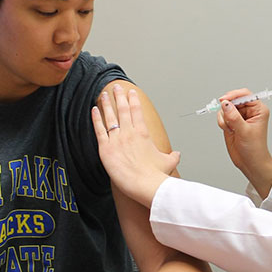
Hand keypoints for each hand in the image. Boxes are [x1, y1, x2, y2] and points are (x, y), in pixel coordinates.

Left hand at [91, 84, 179, 207]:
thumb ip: (172, 156)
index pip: (137, 111)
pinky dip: (96, 119)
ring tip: (103, 94)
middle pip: (123, 109)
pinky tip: (94, 110)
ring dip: (106, 104)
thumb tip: (177, 154)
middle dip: (119, 96)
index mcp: (143, 133)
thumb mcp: (168, 162)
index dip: (134, 100)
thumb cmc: (155, 175)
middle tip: (116, 87)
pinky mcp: (106, 149)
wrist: (144, 184)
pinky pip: (99, 130)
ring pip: (110, 116)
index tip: (131, 92)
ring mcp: (117, 139)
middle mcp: (129, 133)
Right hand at [217, 88, 271, 198]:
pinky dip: (222, 122)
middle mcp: (249, 111)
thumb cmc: (255, 149)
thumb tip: (225, 104)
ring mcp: (240, 116)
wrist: (250, 163)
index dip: (234, 95)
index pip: (245, 95)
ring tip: (231, 129)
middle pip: (233, 100)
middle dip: (227, 109)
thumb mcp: (245, 131)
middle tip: (228, 119)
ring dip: (224, 118)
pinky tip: (229, 130)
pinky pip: (222, 116)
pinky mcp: (232, 122)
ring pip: (226, 108)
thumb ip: (234, 117)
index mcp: (258, 109)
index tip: (224, 100)